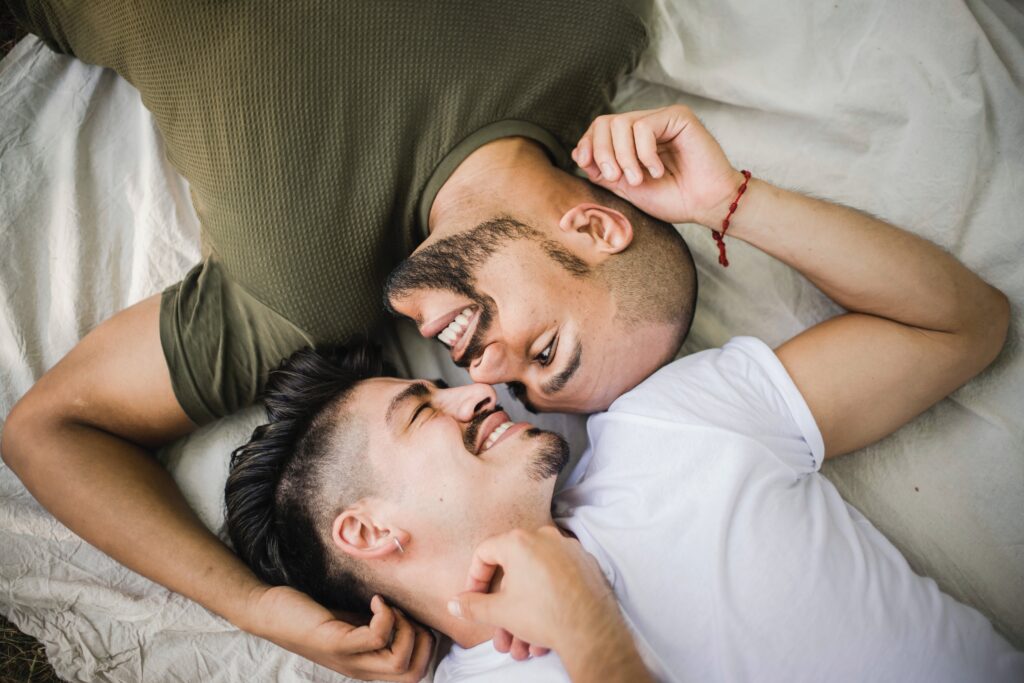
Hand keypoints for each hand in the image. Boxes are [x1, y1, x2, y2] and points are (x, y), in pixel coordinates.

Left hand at [245, 585, 432, 681]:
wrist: (269, 612)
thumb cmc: (312, 616)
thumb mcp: (353, 626)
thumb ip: (378, 629)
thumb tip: (411, 615)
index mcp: (367, 666)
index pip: (414, 676)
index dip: (425, 647)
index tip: (409, 618)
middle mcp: (360, 668)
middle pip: (413, 675)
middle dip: (423, 641)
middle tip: (403, 615)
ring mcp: (347, 658)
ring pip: (399, 662)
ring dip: (405, 628)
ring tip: (388, 608)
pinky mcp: (335, 643)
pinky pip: (375, 637)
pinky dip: (385, 615)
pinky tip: (375, 600)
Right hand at [447, 527, 620, 658]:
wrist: (591, 629)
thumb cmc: (545, 614)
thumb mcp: (500, 612)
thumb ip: (473, 606)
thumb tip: (455, 603)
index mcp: (519, 541)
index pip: (485, 552)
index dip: (475, 578)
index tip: (474, 598)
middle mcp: (544, 537)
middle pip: (513, 571)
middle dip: (504, 607)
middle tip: (500, 630)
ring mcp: (568, 548)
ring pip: (536, 580)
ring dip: (526, 612)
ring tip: (523, 644)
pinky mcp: (585, 563)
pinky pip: (558, 579)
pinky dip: (548, 601)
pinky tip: (544, 631)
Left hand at [572, 105, 743, 226]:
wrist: (705, 205)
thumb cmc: (673, 199)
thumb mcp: (626, 188)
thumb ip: (603, 171)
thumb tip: (579, 153)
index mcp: (632, 140)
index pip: (599, 129)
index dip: (589, 145)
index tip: (589, 166)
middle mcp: (646, 125)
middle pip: (605, 123)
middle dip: (603, 153)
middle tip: (616, 177)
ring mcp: (662, 119)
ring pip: (621, 123)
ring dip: (624, 156)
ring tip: (639, 178)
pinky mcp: (678, 116)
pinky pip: (644, 127)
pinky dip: (644, 153)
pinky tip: (657, 170)